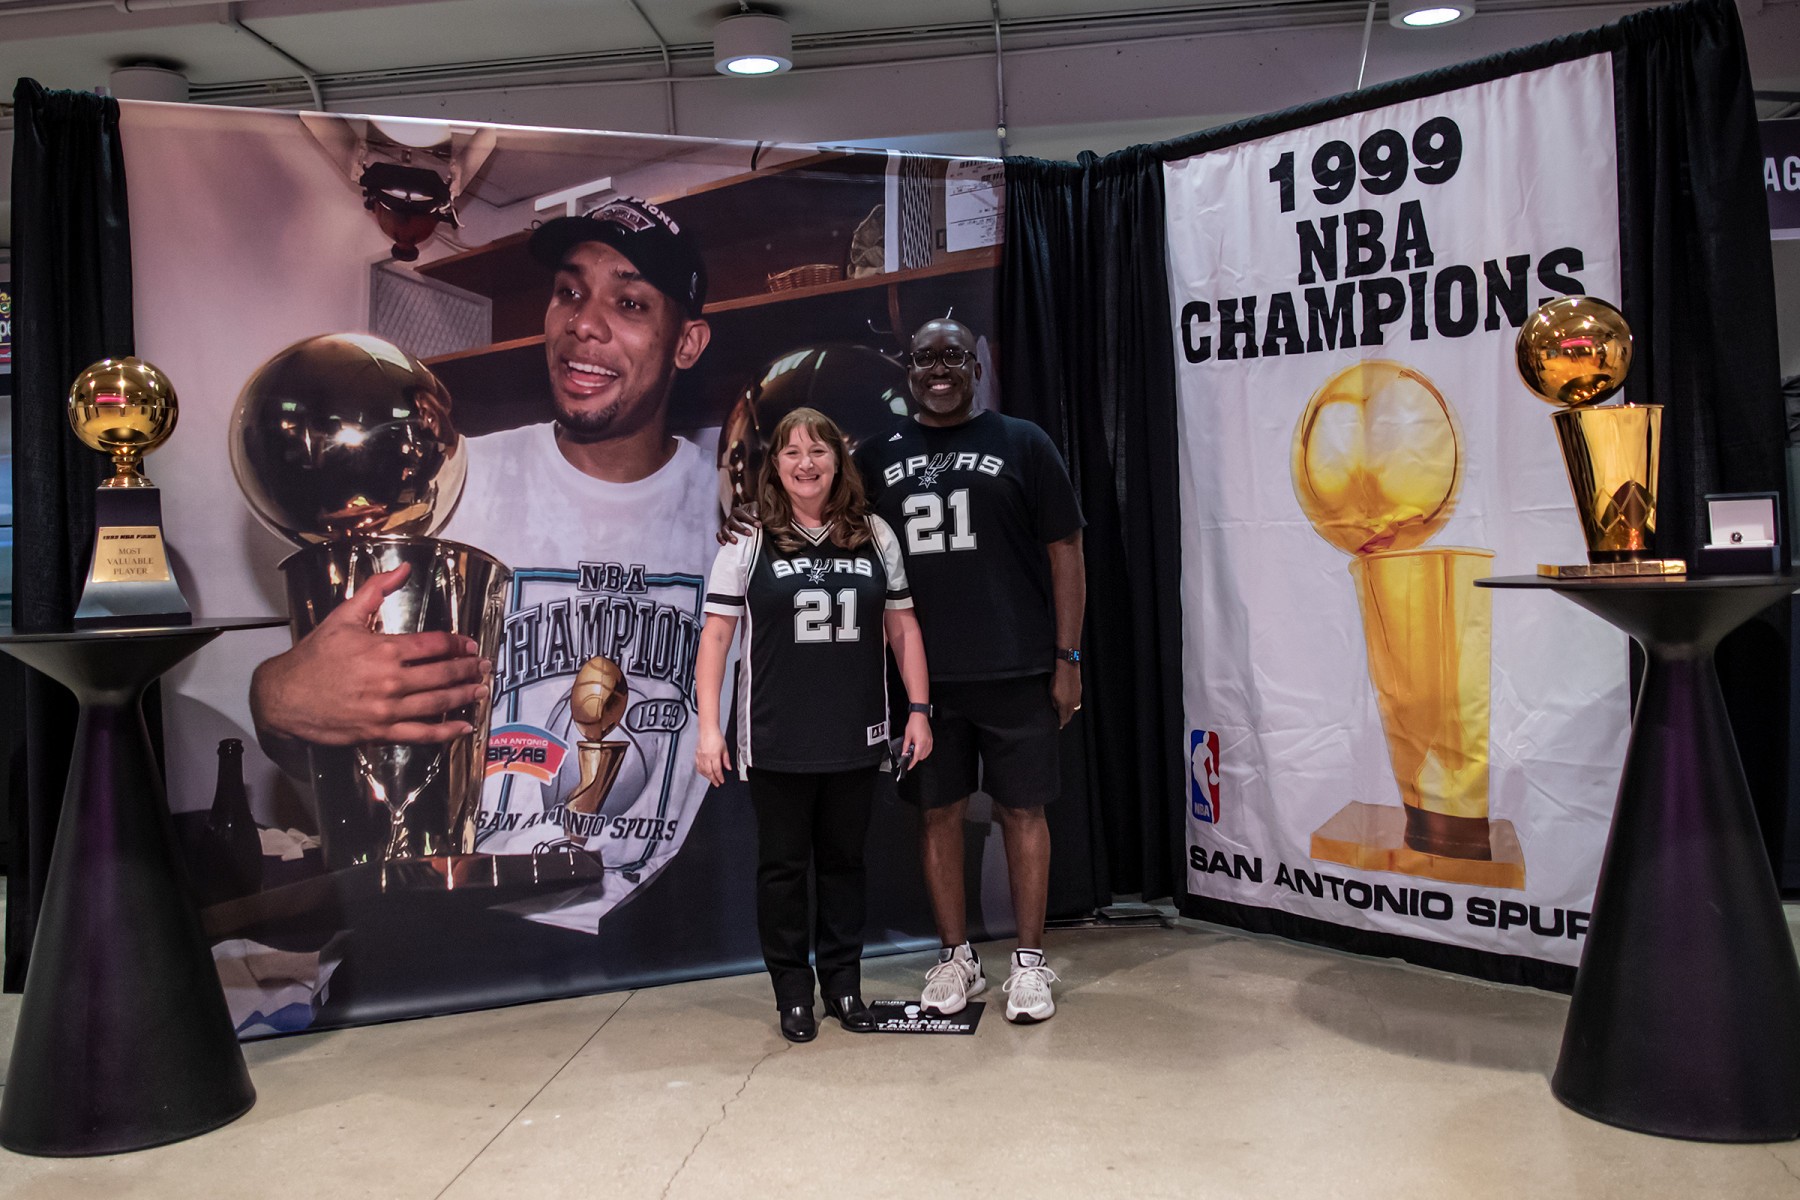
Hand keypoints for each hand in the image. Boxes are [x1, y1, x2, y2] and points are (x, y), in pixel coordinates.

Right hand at [250, 564, 490, 745]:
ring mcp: (387, 709)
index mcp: (385, 649)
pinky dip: (446, 732)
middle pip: (443, 674)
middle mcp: (391, 680)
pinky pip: (421, 733)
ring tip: (482, 691)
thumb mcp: (343, 616)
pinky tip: (464, 728)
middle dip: (469, 670)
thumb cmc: (314, 656)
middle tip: (486, 668)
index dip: (458, 644)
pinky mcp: (381, 732)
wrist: (285, 696)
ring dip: (465, 697)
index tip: (471, 646)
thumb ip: (376, 591)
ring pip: (438, 703)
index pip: (435, 644)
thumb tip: (403, 568)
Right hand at [696, 726, 731, 786]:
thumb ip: (726, 759)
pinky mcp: (696, 755)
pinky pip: (698, 766)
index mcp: (714, 755)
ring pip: (702, 770)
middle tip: (716, 783)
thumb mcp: (724, 748)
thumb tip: (728, 768)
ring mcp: (700, 756)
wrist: (707, 729)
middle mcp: (706, 757)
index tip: (721, 781)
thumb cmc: (716, 736)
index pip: (717, 770)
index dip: (719, 777)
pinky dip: (701, 771)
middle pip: (709, 772)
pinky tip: (704, 773)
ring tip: (711, 779)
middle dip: (713, 779)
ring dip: (707, 776)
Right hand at [716, 502, 758, 545]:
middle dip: (741, 529)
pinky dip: (720, 539)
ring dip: (729, 536)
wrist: (743, 515)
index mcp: (737, 511)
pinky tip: (724, 544)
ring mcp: (726, 525)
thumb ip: (755, 509)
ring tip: (736, 542)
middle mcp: (730, 518)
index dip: (750, 520)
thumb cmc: (749, 512)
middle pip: (733, 522)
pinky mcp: (724, 532)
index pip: (742, 514)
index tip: (759, 525)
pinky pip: (719, 535)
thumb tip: (755, 516)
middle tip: (750, 534)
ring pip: (725, 530)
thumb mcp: (753, 507)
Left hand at [902, 712, 932, 765]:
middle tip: (909, 754)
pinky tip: (919, 748)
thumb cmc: (914, 723)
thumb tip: (904, 753)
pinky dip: (924, 751)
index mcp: (920, 743)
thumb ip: (906, 746)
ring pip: (925, 754)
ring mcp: (930, 742)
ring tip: (913, 749)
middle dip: (915, 758)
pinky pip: (929, 750)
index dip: (912, 763)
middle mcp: (926, 743)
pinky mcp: (931, 740)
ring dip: (919, 755)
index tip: (909, 766)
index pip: (916, 757)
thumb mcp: (907, 736)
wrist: (919, 716)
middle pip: (921, 757)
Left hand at [1051, 661, 1081, 727]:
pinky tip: (1068, 704)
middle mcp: (1073, 704)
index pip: (1063, 719)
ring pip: (1073, 710)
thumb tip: (1056, 711)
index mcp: (1065, 705)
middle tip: (1060, 721)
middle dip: (1065, 720)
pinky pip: (1076, 703)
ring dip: (1069, 713)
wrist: (1068, 667)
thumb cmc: (1057, 679)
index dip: (1060, 723)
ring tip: (1064, 713)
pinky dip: (1072, 706)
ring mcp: (1077, 698)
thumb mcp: (1051, 693)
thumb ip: (1054, 704)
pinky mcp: (1079, 692)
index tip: (1058, 726)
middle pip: (1069, 716)